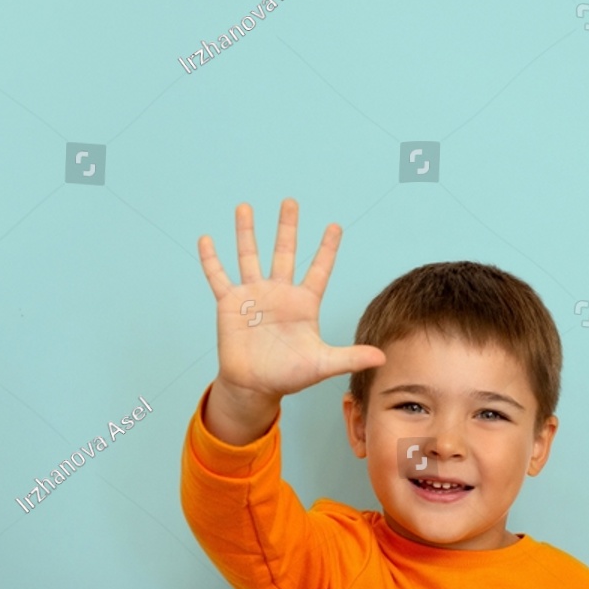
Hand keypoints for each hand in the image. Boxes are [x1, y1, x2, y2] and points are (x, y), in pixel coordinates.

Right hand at [198, 199, 385, 401]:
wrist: (255, 386)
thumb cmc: (289, 375)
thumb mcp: (322, 365)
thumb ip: (350, 357)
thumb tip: (382, 358)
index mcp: (303, 304)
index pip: (319, 270)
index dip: (327, 249)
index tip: (335, 226)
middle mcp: (279, 294)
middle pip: (284, 253)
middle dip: (287, 227)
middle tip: (291, 202)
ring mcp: (253, 296)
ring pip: (250, 257)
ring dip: (247, 232)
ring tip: (245, 207)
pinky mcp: (230, 305)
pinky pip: (219, 277)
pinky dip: (211, 260)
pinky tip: (206, 239)